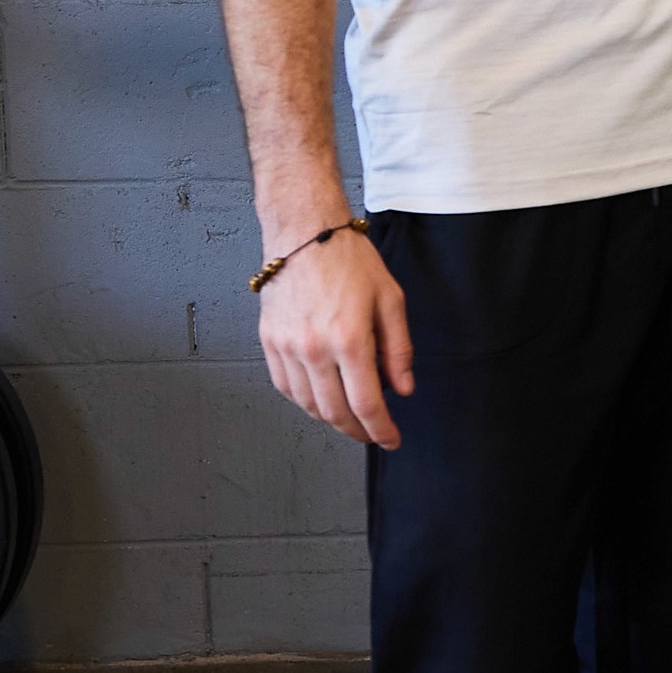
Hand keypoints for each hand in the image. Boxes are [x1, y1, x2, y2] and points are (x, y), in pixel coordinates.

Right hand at [258, 223, 416, 447]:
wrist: (305, 233)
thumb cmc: (350, 260)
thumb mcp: (390, 299)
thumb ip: (398, 349)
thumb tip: (402, 389)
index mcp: (349, 338)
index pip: (367, 403)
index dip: (382, 430)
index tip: (392, 439)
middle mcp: (314, 349)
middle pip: (336, 413)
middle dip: (358, 431)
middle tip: (373, 433)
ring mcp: (287, 348)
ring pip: (309, 405)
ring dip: (332, 420)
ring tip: (351, 418)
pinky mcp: (269, 343)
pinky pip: (286, 388)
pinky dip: (306, 401)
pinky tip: (322, 398)